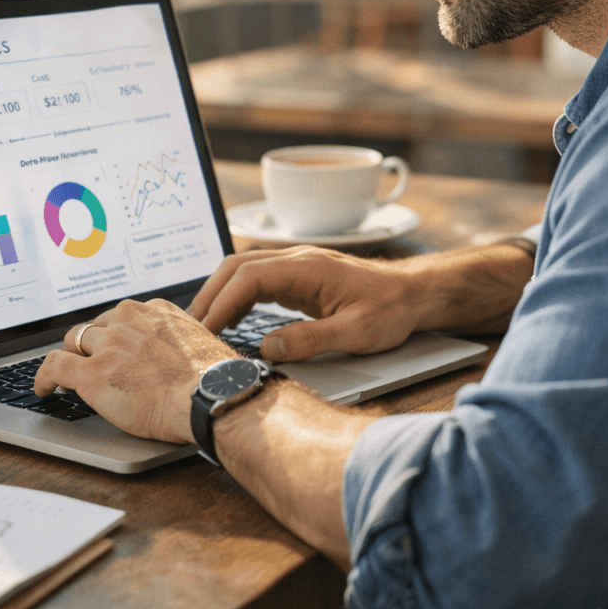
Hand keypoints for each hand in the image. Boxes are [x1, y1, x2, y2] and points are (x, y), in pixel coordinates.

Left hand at [33, 299, 230, 444]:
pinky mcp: (92, 372)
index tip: (114, 345)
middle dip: (94, 344)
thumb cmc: (213, 381)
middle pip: (97, 326)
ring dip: (73, 357)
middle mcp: (130, 320)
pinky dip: (45, 376)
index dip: (116, 333)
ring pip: (75, 340)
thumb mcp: (201, 345)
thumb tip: (178, 357)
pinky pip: (55, 365)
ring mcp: (109, 345)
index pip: (124, 315)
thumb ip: (180, 342)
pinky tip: (45, 387)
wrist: (209, 398)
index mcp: (157, 310)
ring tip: (68, 373)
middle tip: (94, 363)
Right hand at [189, 243, 534, 361]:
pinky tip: (231, 319)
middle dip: (210, 294)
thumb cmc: (391, 309)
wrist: (415, 293)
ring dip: (221, 294)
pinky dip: (237, 297)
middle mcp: (298, 259)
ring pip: (245, 270)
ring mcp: (298, 266)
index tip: (204, 327)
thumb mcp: (354, 334)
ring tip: (204, 327)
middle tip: (192, 328)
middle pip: (238, 266)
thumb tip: (267, 349)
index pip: (250, 276)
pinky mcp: (300, 277)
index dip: (222, 301)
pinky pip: (258, 280)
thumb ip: (309, 341)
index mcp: (308, 267)